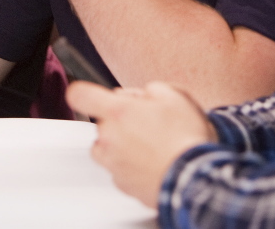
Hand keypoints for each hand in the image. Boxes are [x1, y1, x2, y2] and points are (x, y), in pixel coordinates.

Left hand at [67, 80, 216, 206]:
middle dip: (120, 121)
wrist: (194, 179)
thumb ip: (151, 90)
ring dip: (122, 144)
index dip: (84, 92)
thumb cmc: (185, 138)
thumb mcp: (175, 97)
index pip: (80, 95)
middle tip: (149, 123)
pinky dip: (131, 165)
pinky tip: (152, 162)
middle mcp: (109, 138)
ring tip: (150, 145)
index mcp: (118, 112)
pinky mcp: (122, 185)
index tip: (92, 95)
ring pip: (107, 148)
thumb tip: (142, 96)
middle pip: (101, 124)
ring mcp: (113, 164)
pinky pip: (120, 169)